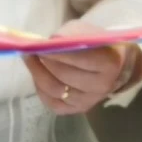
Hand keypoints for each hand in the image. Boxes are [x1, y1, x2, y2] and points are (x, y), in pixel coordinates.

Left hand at [24, 20, 141, 114]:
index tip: (41, 45)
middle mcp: (102, 85)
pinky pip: (53, 103)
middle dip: (44, 63)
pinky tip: (38, 76)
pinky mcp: (79, 110)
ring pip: (56, 91)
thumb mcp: (85, 31)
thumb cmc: (95, 43)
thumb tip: (47, 44)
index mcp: (109, 62)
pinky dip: (41, 89)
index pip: (78, 58)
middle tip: (31, 52)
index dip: (56, 52)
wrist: (111, 65)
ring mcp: (90, 101)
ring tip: (31, 61)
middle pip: (64, 76)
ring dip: (39, 74)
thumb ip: (68, 35)